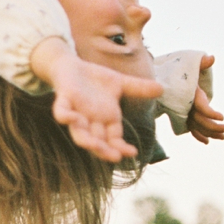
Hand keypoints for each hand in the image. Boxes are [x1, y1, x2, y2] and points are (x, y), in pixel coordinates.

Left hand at [31, 38, 163, 162]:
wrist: (71, 65)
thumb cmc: (95, 78)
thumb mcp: (120, 83)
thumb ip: (139, 88)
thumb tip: (162, 88)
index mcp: (106, 119)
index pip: (114, 139)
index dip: (121, 147)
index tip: (132, 153)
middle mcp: (91, 120)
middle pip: (97, 141)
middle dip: (104, 150)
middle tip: (114, 157)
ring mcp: (76, 111)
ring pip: (79, 133)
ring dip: (86, 140)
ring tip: (95, 146)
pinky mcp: (63, 99)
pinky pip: (60, 112)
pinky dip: (65, 116)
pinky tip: (72, 118)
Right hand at [188, 54, 223, 144]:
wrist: (162, 75)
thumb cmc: (180, 67)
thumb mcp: (190, 63)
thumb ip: (201, 62)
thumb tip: (211, 58)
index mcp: (188, 93)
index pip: (200, 106)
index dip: (211, 113)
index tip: (223, 116)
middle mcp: (185, 104)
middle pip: (199, 120)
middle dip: (214, 127)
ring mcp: (183, 111)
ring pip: (196, 126)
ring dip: (210, 133)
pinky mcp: (183, 115)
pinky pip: (190, 128)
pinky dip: (197, 135)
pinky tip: (207, 141)